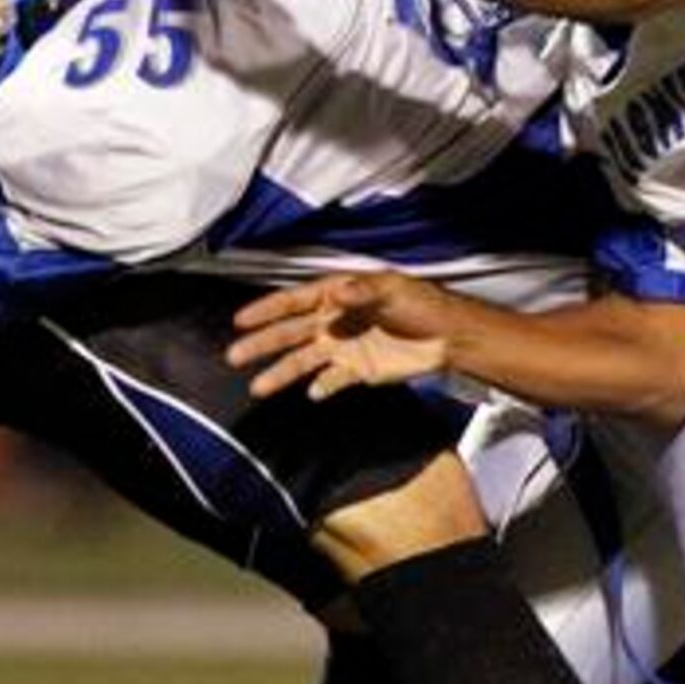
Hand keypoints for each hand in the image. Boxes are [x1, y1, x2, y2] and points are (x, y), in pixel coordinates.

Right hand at [228, 272, 454, 398]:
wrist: (449, 336)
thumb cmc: (423, 303)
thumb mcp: (393, 289)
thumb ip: (363, 292)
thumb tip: (339, 292)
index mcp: (338, 294)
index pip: (295, 301)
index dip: (267, 310)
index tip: (240, 320)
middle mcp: (334, 320)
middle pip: (290, 332)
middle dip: (262, 343)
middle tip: (234, 356)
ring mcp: (343, 346)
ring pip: (303, 360)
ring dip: (281, 372)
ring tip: (258, 387)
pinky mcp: (357, 370)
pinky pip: (332, 380)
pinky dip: (321, 387)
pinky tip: (310, 394)